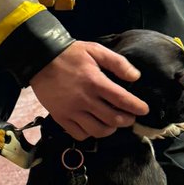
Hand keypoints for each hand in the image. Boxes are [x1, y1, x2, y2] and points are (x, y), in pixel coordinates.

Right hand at [30, 41, 148, 140]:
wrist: (39, 59)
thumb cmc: (70, 54)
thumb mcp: (96, 50)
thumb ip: (117, 63)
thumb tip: (136, 77)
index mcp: (95, 82)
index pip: (122, 100)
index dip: (137, 107)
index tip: (144, 110)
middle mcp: (84, 100)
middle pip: (112, 119)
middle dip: (127, 120)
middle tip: (130, 117)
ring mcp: (71, 111)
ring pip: (97, 130)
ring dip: (110, 129)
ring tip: (114, 123)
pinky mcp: (60, 117)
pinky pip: (79, 134)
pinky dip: (90, 134)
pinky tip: (94, 126)